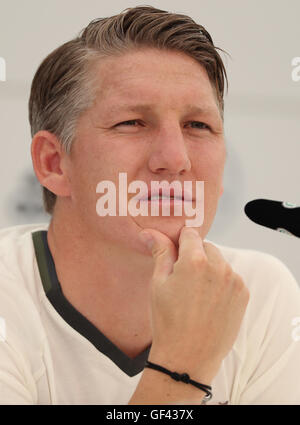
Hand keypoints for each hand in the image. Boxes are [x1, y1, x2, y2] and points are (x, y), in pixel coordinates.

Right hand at [139, 226, 249, 382]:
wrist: (188, 357)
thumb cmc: (167, 321)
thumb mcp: (158, 283)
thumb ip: (160, 252)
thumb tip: (150, 232)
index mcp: (195, 261)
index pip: (190, 234)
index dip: (180, 242)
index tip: (175, 255)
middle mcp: (219, 267)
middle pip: (206, 247)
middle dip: (195, 256)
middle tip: (183, 280)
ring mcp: (234, 281)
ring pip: (220, 262)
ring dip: (210, 269)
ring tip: (196, 295)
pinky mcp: (243, 294)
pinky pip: (231, 278)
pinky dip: (221, 283)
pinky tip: (209, 302)